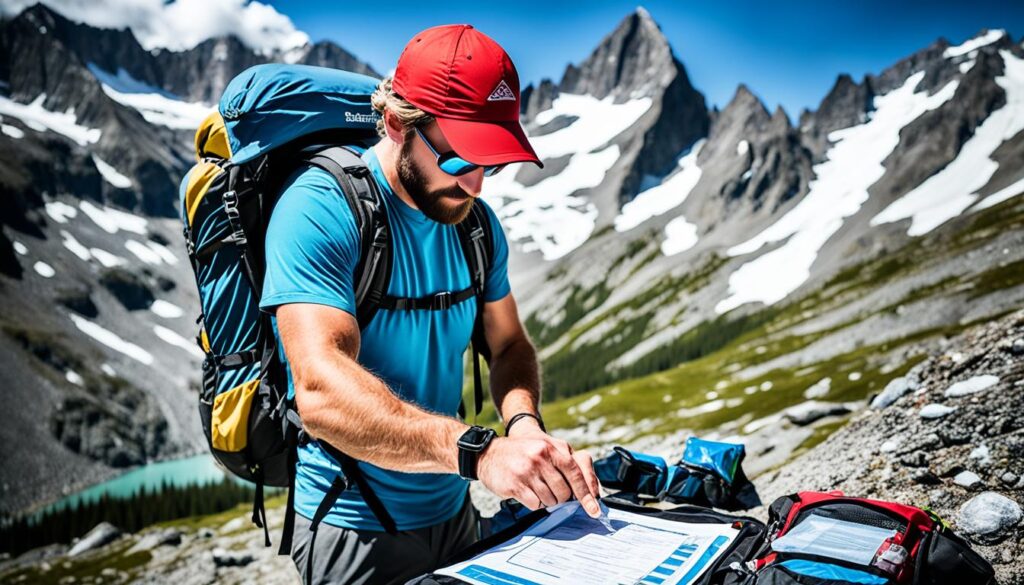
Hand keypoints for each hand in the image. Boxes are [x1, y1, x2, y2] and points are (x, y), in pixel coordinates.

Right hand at [477, 433, 601, 517]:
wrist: (490, 453)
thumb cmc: (525, 452)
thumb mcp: (549, 447)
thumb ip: (571, 463)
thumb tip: (591, 489)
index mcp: (552, 448)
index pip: (576, 474)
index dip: (587, 495)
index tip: (594, 510)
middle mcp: (540, 457)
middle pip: (564, 492)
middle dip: (562, 497)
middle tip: (551, 489)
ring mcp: (526, 471)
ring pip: (550, 501)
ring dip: (547, 500)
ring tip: (536, 487)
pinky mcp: (514, 485)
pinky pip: (535, 505)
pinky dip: (534, 503)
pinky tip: (527, 492)